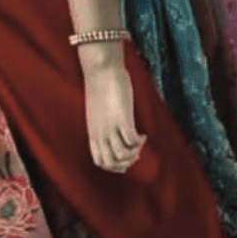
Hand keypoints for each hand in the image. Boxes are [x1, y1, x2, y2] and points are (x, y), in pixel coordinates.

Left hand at [83, 57, 145, 172]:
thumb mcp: (98, 110)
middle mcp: (100, 133)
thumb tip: (110, 124)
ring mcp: (110, 127)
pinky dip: (139, 142)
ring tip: (140, 143)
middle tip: (136, 152)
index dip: (114, 166)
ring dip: (134, 153)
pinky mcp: (122, 118)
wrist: (101, 70)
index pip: (100, 161)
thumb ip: (103, 121)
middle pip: (111, 162)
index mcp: (93, 133)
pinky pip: (131, 140)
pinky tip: (143, 135)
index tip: (125, 158)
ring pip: (121, 155)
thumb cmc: (100, 86)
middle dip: (126, 163)